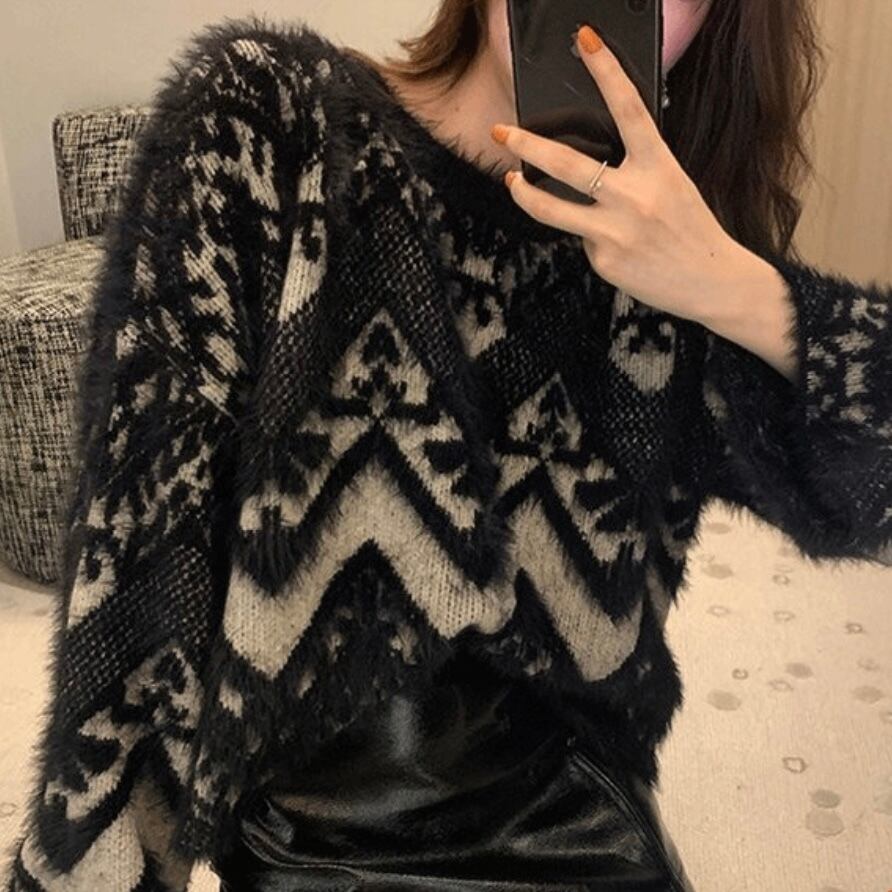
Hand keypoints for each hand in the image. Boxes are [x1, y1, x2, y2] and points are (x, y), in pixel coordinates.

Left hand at [491, 24, 750, 325]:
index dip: (606, 70)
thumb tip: (587, 167)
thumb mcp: (672, 184)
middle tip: (501, 131)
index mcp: (658, 166)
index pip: (629, 108)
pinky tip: (610, 244)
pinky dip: (587, 237)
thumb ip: (635, 170)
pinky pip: (579, 240)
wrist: (713, 281)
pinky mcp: (604, 259)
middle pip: (565, 162)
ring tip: (511, 178)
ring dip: (522, 191)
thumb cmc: (690, 229)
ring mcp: (615, 230)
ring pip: (550, 206)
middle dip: (525, 144)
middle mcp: (634, 195)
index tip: (585, 41)